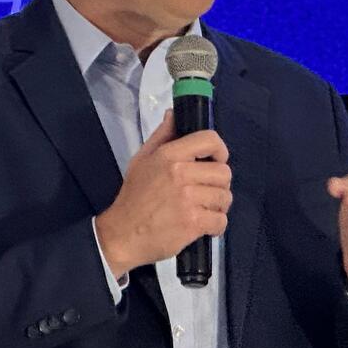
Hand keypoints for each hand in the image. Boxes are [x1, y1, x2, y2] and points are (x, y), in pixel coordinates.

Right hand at [94, 111, 232, 275]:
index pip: (210, 140)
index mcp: (169, 155)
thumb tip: (174, 113)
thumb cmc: (134, 196)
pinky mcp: (193, 223)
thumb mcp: (142, 159)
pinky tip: (202, 225)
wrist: (123, 234)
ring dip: (217, 206)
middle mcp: (181, 174)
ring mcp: (188, 199)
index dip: (220, 150)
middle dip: (219, 184)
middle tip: (205, 192)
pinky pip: (221, 221)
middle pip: (224, 172)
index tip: (215, 161)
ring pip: (225, 198)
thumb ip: (162, 135)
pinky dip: (215, 226)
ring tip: (202, 209)